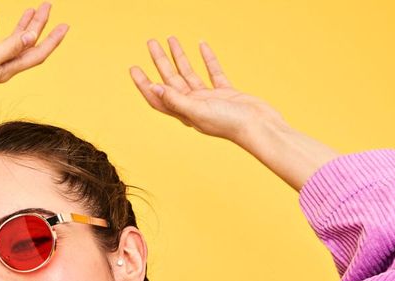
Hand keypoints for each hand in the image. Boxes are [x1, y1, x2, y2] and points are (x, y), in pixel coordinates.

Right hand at [0, 3, 68, 102]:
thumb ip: (9, 47)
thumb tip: (33, 36)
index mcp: (7, 70)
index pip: (37, 54)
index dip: (53, 40)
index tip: (65, 25)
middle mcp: (0, 67)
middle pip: (27, 44)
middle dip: (40, 25)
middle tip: (48, 6)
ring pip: (10, 41)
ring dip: (21, 25)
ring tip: (31, 9)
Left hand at [129, 38, 287, 144]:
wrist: (260, 127)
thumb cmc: (230, 124)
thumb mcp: (198, 111)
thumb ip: (176, 100)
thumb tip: (154, 89)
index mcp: (184, 113)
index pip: (158, 98)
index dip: (144, 84)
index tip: (134, 67)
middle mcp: (194, 106)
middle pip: (171, 81)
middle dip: (160, 62)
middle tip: (151, 43)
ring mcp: (211, 99)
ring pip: (190, 74)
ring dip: (180, 57)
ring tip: (171, 39)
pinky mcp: (227, 93)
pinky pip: (214, 73)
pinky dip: (207, 59)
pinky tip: (201, 45)